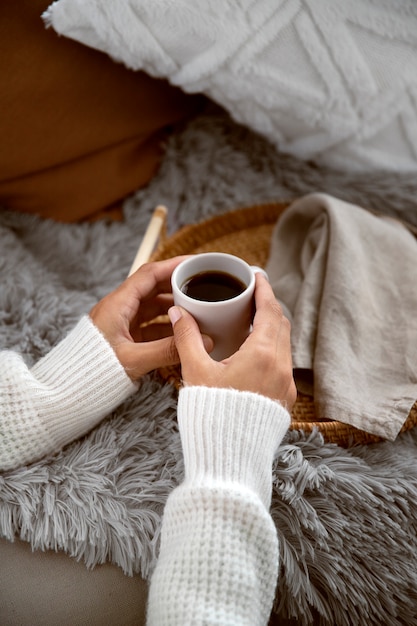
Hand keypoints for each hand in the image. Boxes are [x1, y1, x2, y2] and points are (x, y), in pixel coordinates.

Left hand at [89, 257, 207, 379]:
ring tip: (199, 311)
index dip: (174, 265)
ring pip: (153, 307)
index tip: (196, 264)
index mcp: (118, 304)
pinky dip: (167, 326)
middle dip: (178, 285)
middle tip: (203, 286)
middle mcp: (119, 308)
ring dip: (175, 307)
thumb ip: (169, 350)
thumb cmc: (93, 371)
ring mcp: (121, 322)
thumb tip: (204, 342)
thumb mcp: (134, 360)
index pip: (150, 274)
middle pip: (153, 287)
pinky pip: (150, 325)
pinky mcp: (123, 337)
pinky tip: (182, 332)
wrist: (67, 389)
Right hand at [168, 272, 296, 409]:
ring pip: (284, 345)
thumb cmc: (211, 416)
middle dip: (268, 305)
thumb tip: (177, 312)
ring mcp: (286, 385)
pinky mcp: (284, 400)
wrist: (229, 460)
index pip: (269, 310)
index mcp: (262, 355)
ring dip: (271, 327)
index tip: (257, 275)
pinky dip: (272, 348)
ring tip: (251, 320)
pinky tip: (254, 352)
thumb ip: (186, 338)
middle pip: (281, 324)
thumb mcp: (195, 372)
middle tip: (252, 294)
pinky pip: (283, 364)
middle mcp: (281, 367)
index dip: (264, 289)